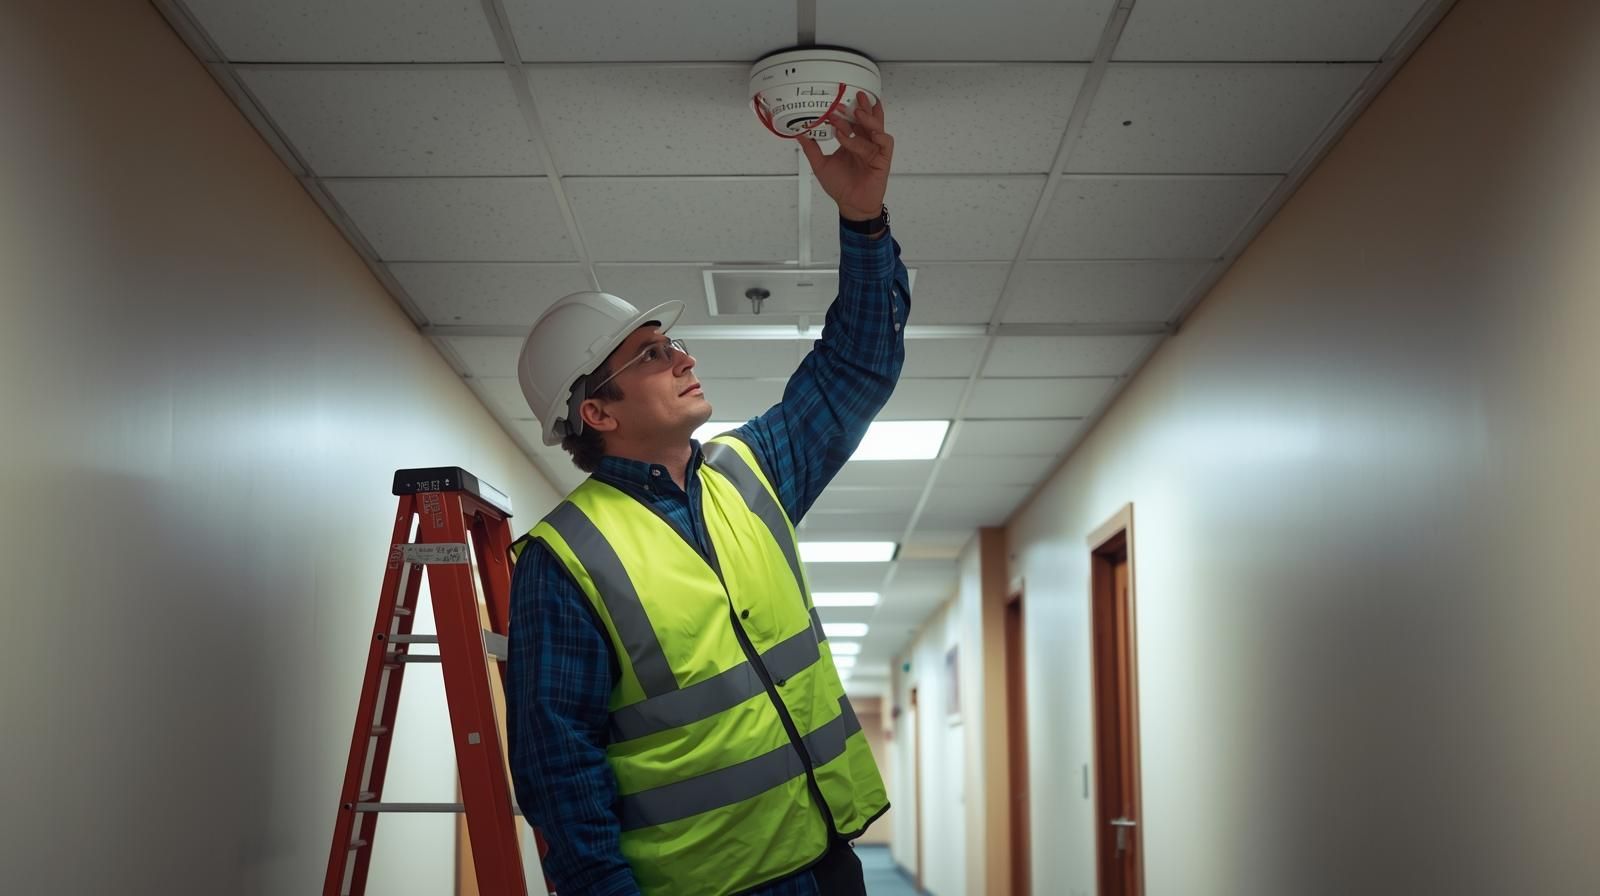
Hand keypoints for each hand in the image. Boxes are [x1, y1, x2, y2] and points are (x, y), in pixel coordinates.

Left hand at [798, 92, 893, 221]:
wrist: (851, 205)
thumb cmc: (841, 187)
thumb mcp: (820, 164)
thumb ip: (811, 148)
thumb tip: (800, 133)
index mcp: (851, 141)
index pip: (850, 121)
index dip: (843, 113)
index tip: (833, 107)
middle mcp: (864, 143)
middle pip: (866, 119)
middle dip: (861, 106)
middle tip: (853, 96)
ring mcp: (874, 150)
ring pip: (876, 128)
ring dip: (868, 118)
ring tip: (858, 112)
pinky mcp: (883, 160)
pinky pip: (886, 143)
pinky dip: (880, 136)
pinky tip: (873, 134)